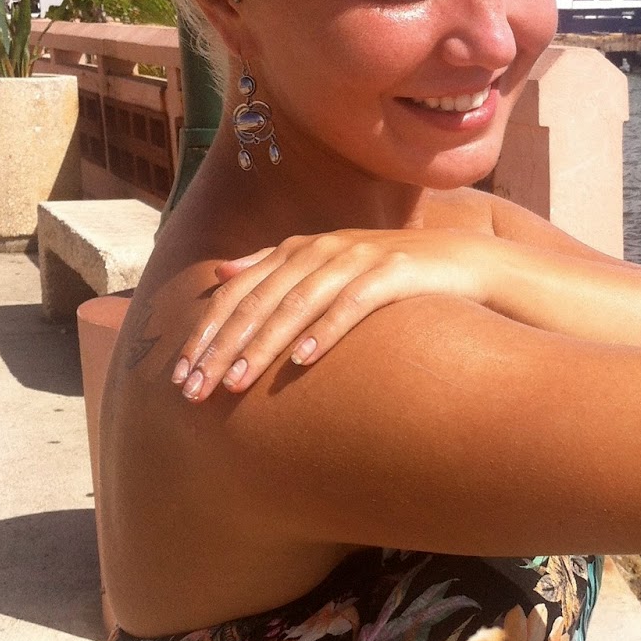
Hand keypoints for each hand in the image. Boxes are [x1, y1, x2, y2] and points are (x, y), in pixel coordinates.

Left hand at [173, 228, 496, 400]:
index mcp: (298, 249)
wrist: (461, 263)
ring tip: (235, 384)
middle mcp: (322, 250)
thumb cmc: (386, 273)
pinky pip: (352, 305)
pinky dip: (325, 332)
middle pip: (259, 302)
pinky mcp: (394, 273)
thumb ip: (272, 265)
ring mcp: (358, 259)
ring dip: (262, 347)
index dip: (205, 333)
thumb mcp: (326, 264)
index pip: (237, 293)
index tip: (180, 376)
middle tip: (195, 391)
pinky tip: (302, 362)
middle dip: (222, 348)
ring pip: (296, 305)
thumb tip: (220, 274)